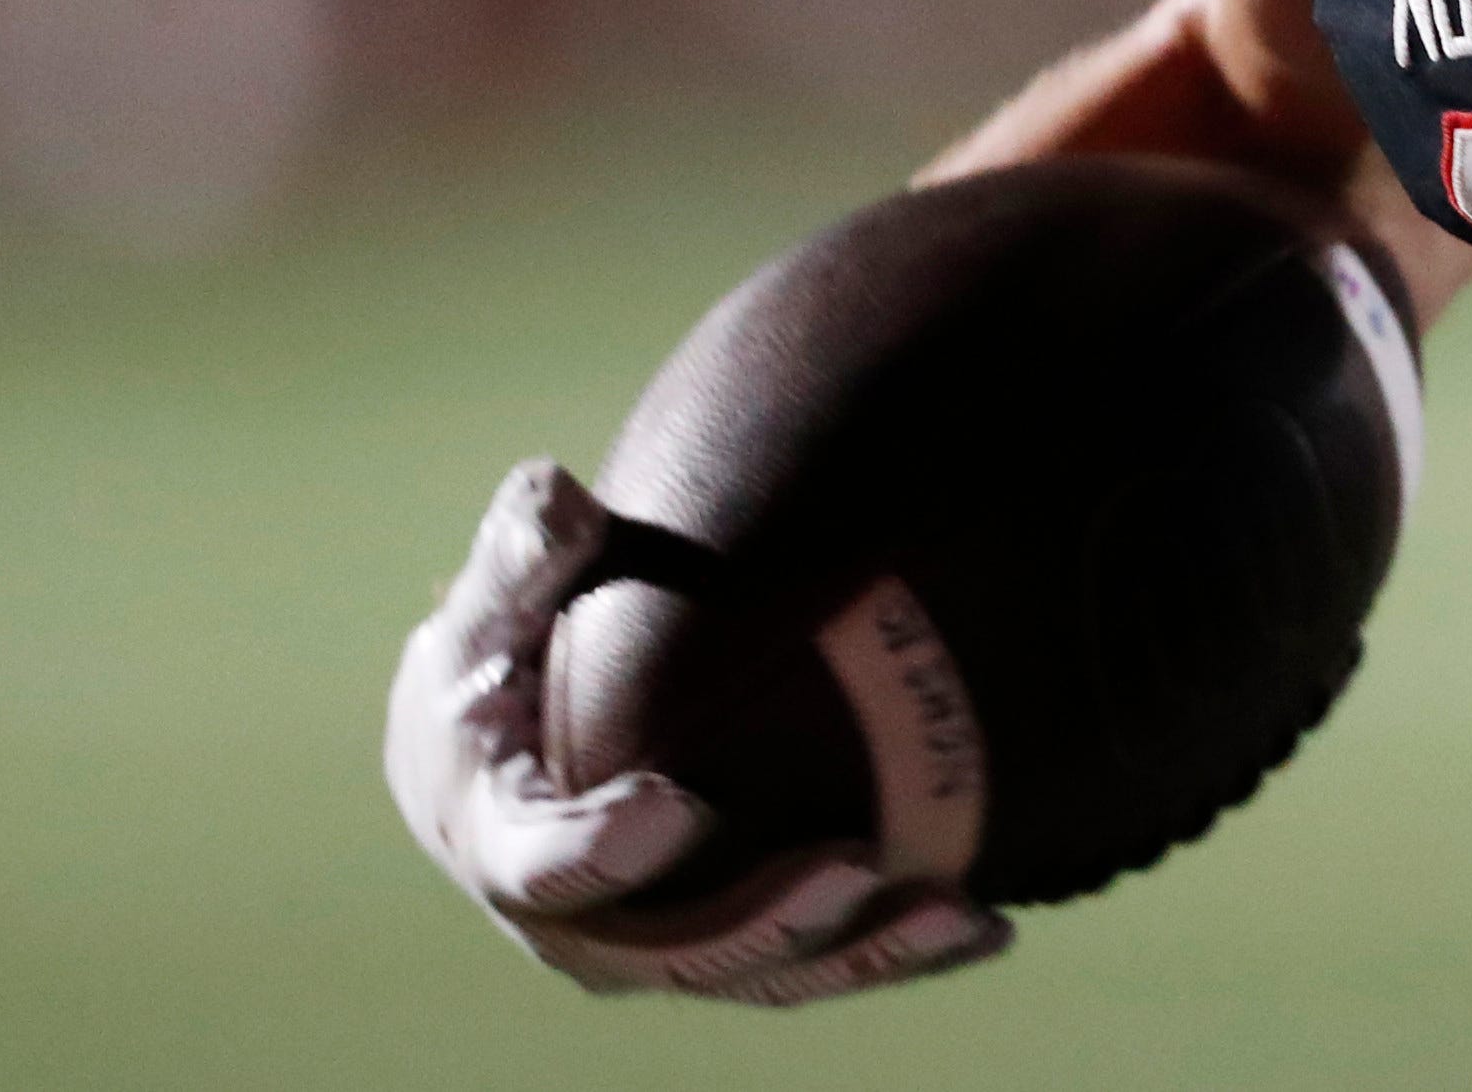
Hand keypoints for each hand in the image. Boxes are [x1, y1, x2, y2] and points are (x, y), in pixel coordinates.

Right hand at [384, 458, 1012, 1003]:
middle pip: (672, 950)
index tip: (672, 808)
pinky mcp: (720, 949)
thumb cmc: (492, 660)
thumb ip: (521, 555)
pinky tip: (982, 925)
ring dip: (857, 950)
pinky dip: (890, 953)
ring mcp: (654, 947)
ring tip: (952, 910)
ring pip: (756, 972)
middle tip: (854, 866)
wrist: (498, 742)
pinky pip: (807, 966)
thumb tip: (560, 499)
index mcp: (500, 844)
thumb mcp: (489, 605)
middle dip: (766, 919)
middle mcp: (577, 924)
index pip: (543, 869)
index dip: (601, 852)